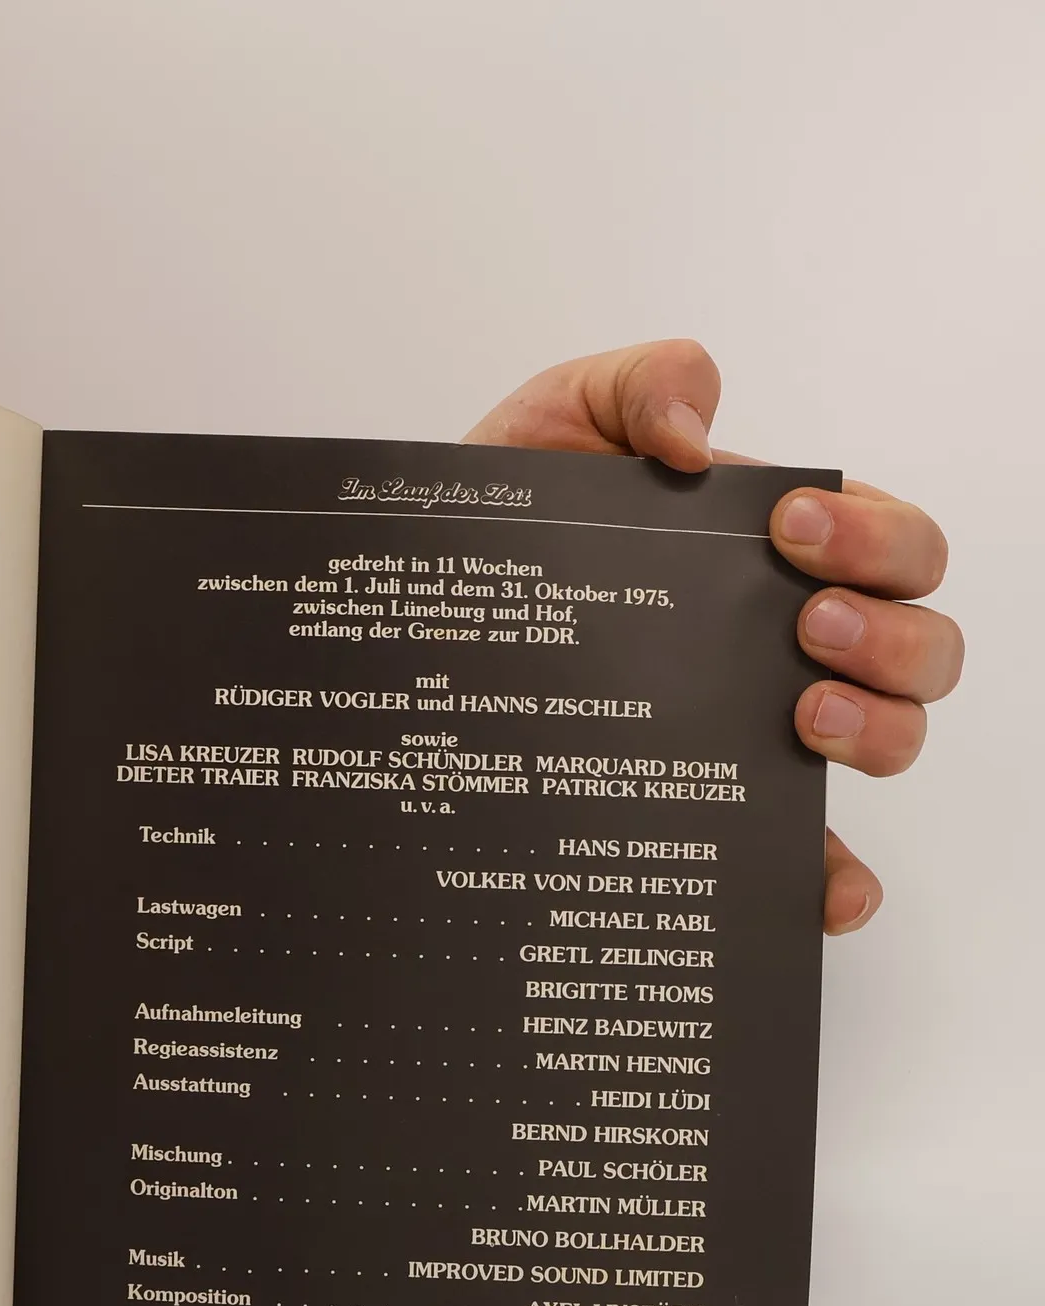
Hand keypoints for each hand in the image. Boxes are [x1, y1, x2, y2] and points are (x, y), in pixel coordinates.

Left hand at [465, 340, 959, 933]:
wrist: (415, 607)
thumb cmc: (505, 515)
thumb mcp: (559, 420)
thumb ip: (640, 385)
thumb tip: (695, 435)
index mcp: (772, 552)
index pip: (889, 543)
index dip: (875, 537)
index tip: (792, 528)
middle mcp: (781, 643)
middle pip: (920, 643)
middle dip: (891, 630)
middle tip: (804, 623)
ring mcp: (752, 729)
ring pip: (891, 739)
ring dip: (881, 728)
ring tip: (802, 716)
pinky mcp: (711, 808)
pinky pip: (800, 860)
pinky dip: (832, 879)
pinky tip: (822, 889)